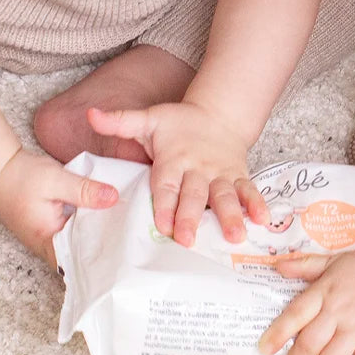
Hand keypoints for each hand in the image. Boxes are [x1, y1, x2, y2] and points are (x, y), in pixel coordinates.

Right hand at [0, 148, 117, 264]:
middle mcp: (49, 246)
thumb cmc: (21, 177)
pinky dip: (90, 225)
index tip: (127, 250)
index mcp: (49, 241)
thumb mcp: (56, 179)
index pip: (80, 261)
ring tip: (128, 227)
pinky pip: (75, 232)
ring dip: (100, 235)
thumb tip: (114, 198)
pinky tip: (109, 215)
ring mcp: (49, 238)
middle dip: (107, 247)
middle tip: (134, 238)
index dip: (103, 258)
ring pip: (80, 243)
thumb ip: (84, 190)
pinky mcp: (52, 226)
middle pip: (83, 255)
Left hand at [87, 102, 267, 245]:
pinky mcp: (238, 176)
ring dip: (230, 216)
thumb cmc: (179, 124)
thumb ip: (120, 121)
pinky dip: (257, 204)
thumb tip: (91, 115)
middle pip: (195, 194)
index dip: (165, 203)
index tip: (163, 224)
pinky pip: (249, 190)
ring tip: (235, 236)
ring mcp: (221, 174)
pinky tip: (264, 220)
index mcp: (174, 158)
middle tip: (187, 240)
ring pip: (225, 195)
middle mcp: (199, 168)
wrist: (218, 114)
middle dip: (191, 217)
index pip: (167, 184)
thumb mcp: (149, 119)